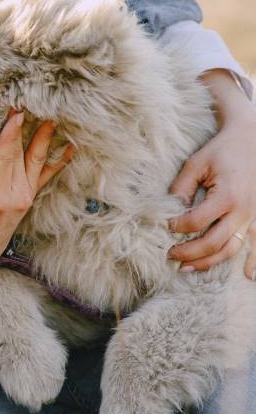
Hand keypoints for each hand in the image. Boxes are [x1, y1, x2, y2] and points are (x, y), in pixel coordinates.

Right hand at [0, 112, 74, 292]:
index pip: (4, 159)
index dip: (10, 136)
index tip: (15, 115)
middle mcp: (17, 195)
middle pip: (22, 155)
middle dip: (26, 128)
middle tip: (30, 104)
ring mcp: (27, 194)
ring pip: (37, 161)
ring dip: (45, 138)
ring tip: (53, 118)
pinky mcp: (30, 195)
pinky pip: (47, 175)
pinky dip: (60, 161)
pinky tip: (70, 147)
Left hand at [168, 70, 255, 276]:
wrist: (252, 138)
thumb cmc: (222, 150)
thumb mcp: (196, 164)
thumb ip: (181, 188)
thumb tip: (170, 210)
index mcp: (227, 196)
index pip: (196, 222)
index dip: (177, 228)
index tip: (166, 226)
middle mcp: (243, 211)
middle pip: (213, 243)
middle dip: (188, 252)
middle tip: (169, 255)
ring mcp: (253, 216)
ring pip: (231, 249)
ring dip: (209, 262)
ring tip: (186, 267)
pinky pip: (255, 244)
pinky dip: (253, 261)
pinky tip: (247, 275)